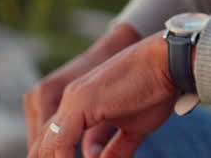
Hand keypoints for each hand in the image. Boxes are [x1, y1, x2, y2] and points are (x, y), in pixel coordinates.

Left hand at [28, 34, 177, 157]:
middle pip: (42, 146)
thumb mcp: (133, 127)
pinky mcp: (80, 103)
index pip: (52, 142)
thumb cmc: (156, 89)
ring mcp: (71, 100)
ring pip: (46, 147)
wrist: (168, 61)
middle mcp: (67, 100)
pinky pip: (60, 144)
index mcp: (76, 104)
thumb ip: (115, 148)